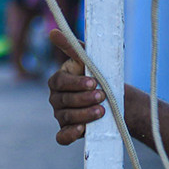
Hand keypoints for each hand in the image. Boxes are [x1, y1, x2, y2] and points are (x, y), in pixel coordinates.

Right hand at [47, 30, 105, 144]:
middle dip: (84, 99)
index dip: (76, 83)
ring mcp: (60, 116)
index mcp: (58, 80)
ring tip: (102, 111)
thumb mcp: (90, 60)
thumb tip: (53, 32)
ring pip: (66, 117)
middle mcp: (56, 98)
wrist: (115, 101)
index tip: (94, 82)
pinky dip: (70, 134)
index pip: (60, 82)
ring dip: (84, 115)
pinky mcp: (67, 132)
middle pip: (64, 101)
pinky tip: (82, 130)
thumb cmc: (100, 76)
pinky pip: (62, 137)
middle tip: (102, 96)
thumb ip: (72, 47)